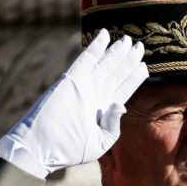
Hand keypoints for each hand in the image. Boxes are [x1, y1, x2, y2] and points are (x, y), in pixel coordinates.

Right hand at [0, 29, 148, 177]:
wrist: (42, 148)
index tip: (144, 67)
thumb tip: (121, 105)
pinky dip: (96, 47)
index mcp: (104, 110)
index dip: (134, 78)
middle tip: (140, 46)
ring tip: (129, 40)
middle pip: (117, 73)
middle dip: (129, 60)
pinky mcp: (72, 79)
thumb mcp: (101, 143)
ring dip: (117, 52)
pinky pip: (87, 59)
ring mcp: (85, 86)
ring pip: (105, 64)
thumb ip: (114, 126)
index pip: (124, 89)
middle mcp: (96, 95)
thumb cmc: (70, 150)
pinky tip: (106, 35)